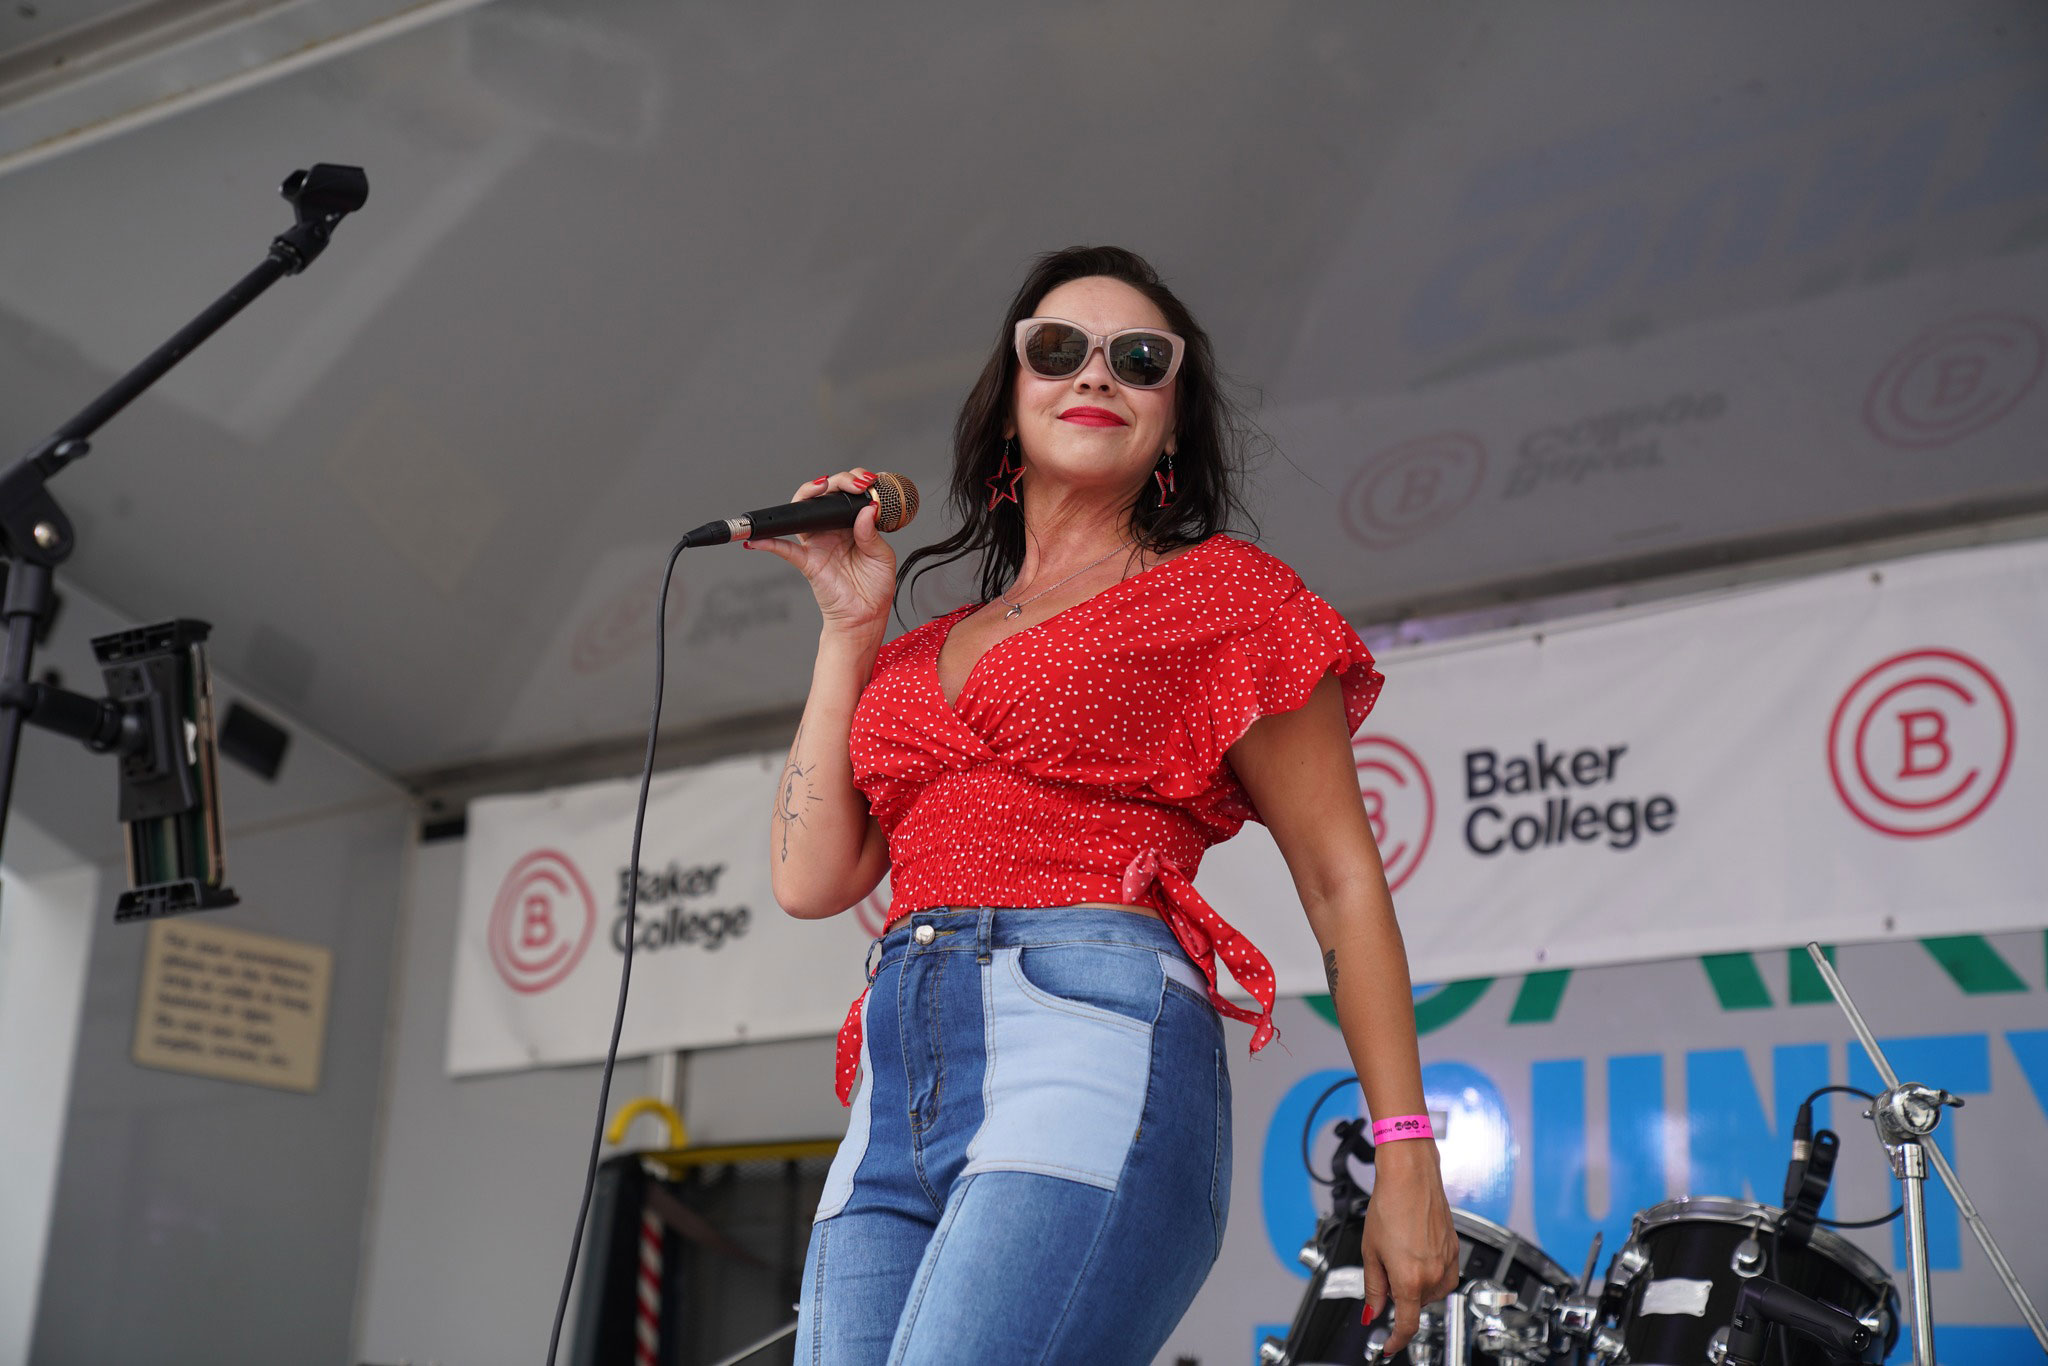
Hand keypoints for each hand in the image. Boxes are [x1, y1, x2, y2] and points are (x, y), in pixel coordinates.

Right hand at [741, 468, 896, 635]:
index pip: (847, 495)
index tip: (866, 481)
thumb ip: (872, 533)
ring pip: (802, 513)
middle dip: (835, 481)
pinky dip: (768, 542)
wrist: (866, 616)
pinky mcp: (807, 561)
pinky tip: (758, 539)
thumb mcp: (882, 556)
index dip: (854, 482)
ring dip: (807, 495)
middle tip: (851, 483)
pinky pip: (783, 549)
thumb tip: (868, 509)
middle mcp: (831, 530)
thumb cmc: (874, 588)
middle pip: (823, 497)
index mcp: (852, 526)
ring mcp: (817, 544)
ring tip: (819, 487)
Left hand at [1359, 1144, 1460, 1357]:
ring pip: (1431, 1291)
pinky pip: (1443, 1275)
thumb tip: (1371, 1310)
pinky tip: (1417, 1250)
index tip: (1388, 1346)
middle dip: (1400, 1295)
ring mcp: (1447, 1263)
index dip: (1395, 1340)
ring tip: (1401, 1252)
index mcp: (1409, 1280)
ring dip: (1416, 1284)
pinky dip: (1429, 1272)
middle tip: (1386, 1267)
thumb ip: (1373, 1286)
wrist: (1410, 1177)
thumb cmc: (1389, 1205)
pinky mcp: (1455, 1250)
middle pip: (1416, 1305)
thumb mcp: (1371, 1251)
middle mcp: (1433, 1275)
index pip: (1406, 1325)